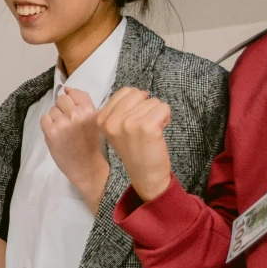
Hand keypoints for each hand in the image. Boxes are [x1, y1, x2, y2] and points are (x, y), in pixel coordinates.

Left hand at [40, 87, 108, 212]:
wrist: (87, 167)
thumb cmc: (91, 144)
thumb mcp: (94, 120)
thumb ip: (83, 102)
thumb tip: (66, 88)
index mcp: (90, 110)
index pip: (74, 93)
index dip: (71, 102)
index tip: (74, 112)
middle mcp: (76, 114)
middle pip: (61, 99)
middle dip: (62, 109)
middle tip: (68, 123)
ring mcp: (63, 122)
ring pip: (52, 110)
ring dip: (55, 118)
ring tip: (64, 131)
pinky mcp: (51, 132)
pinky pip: (44, 119)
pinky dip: (48, 125)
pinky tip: (57, 134)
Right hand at [96, 87, 174, 202]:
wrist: (145, 176)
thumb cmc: (134, 150)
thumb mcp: (116, 129)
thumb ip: (121, 109)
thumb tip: (142, 92)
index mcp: (101, 119)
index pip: (125, 91)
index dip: (136, 103)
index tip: (135, 121)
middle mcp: (111, 120)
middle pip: (139, 94)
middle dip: (146, 106)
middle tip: (144, 126)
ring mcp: (128, 124)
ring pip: (153, 101)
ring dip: (157, 114)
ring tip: (151, 132)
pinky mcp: (147, 127)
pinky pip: (163, 108)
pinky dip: (166, 118)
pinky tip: (159, 132)